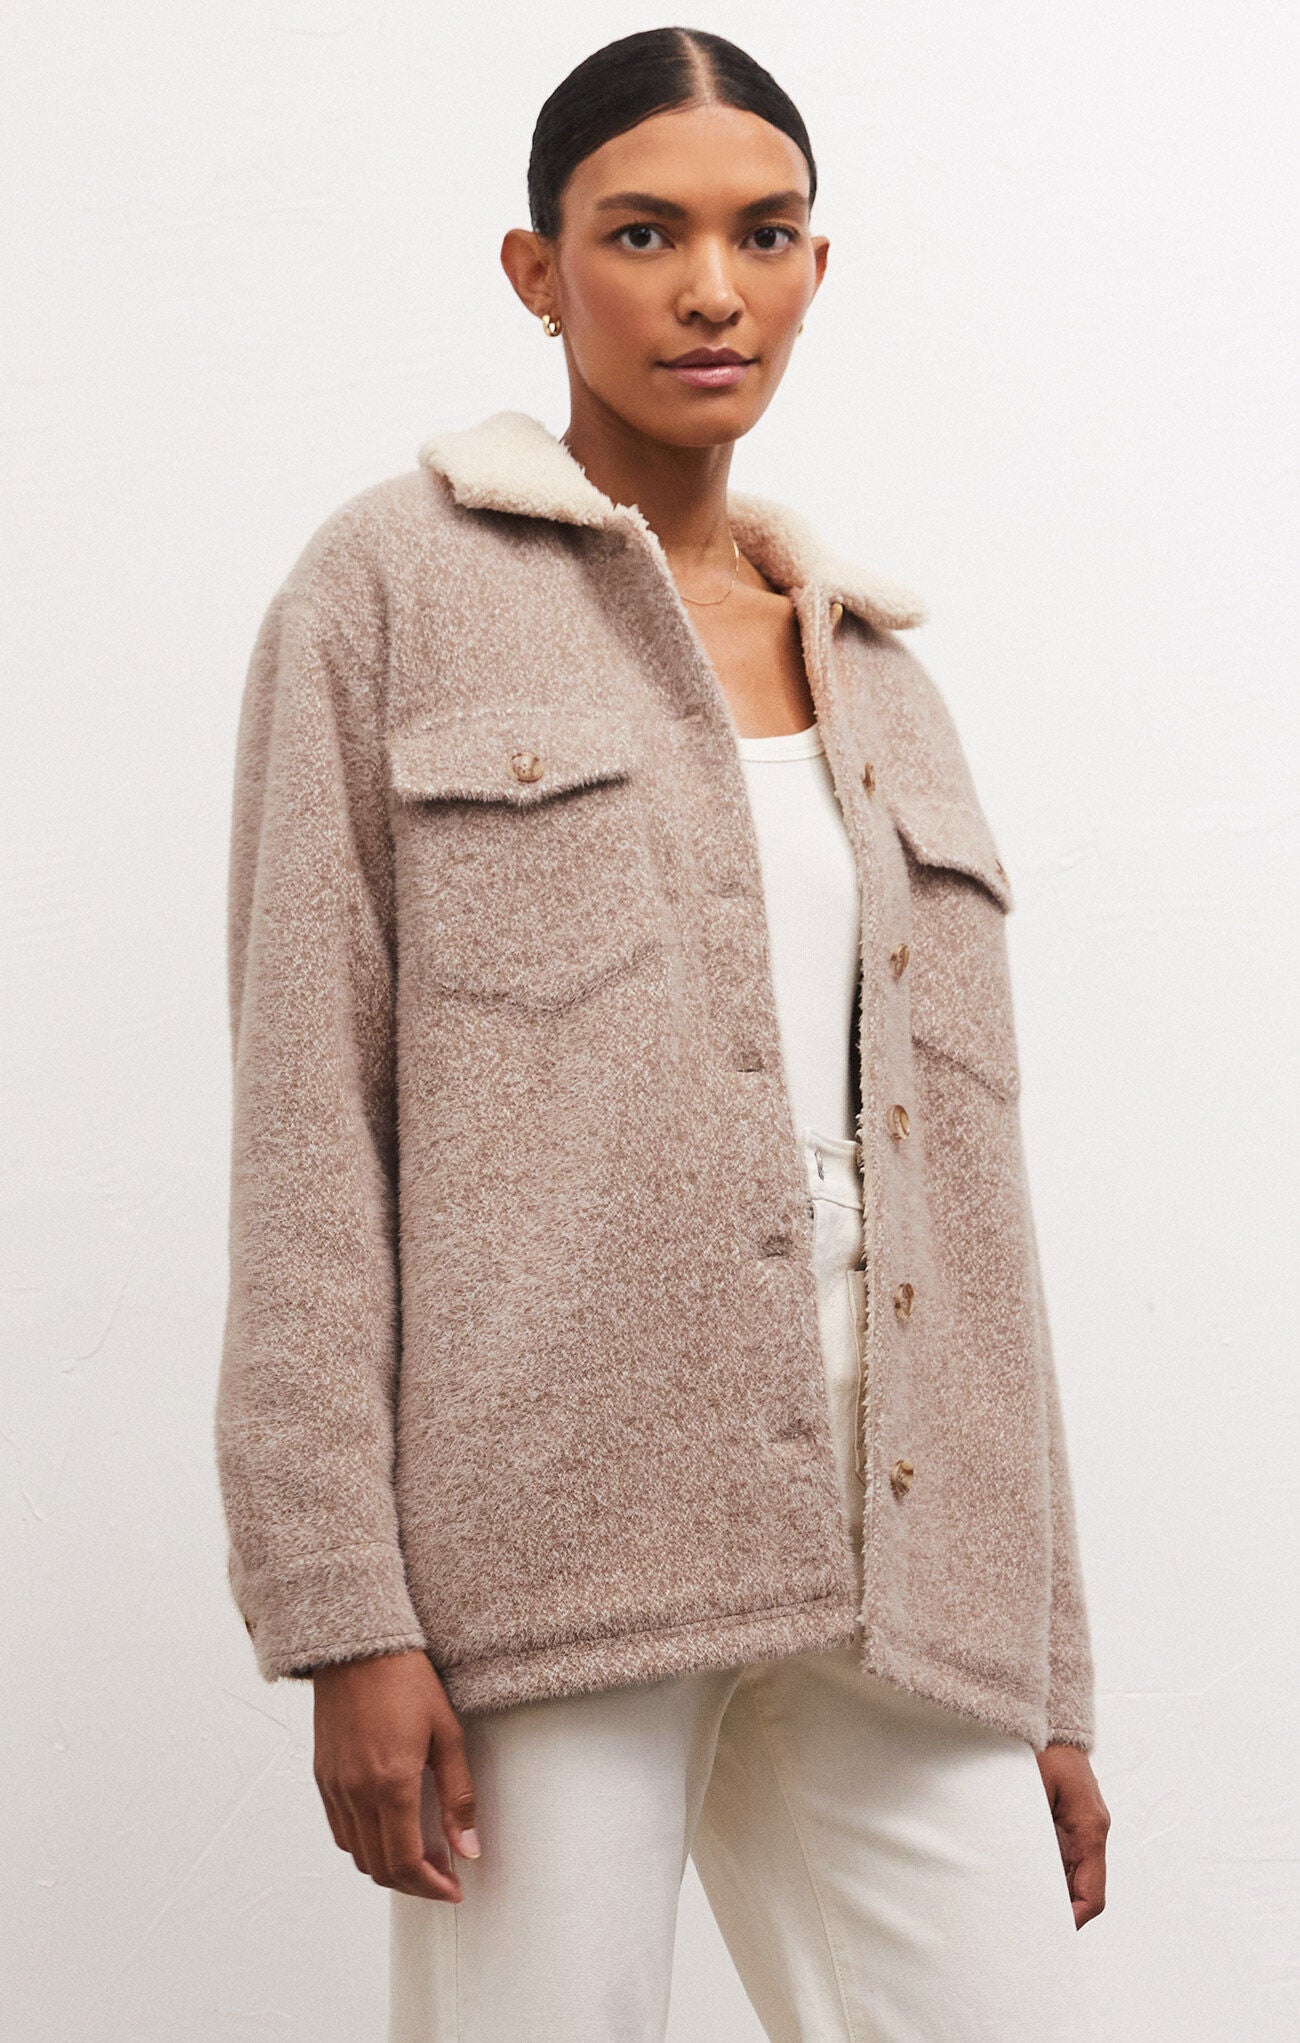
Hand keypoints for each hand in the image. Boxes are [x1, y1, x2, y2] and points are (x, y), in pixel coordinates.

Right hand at [311, 1649, 479, 1901]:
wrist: (358, 1647)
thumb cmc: (406, 1681)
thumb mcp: (447, 1734)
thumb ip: (458, 1797)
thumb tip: (469, 1848)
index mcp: (391, 1784)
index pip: (406, 1863)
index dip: (431, 1887)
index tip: (452, 1889)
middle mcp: (356, 1793)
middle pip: (379, 1868)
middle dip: (414, 1883)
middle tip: (442, 1874)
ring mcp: (334, 1787)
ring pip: (357, 1855)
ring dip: (388, 1866)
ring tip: (420, 1852)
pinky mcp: (322, 1777)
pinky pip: (340, 1831)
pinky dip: (364, 1844)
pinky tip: (389, 1828)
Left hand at [1035, 1742, 1109, 1926]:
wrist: (1051, 1719)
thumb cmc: (1043, 1748)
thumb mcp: (1034, 1789)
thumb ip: (1033, 1830)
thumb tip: (1023, 1869)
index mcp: (1090, 1828)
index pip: (1092, 1895)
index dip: (1073, 1919)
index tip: (1048, 1932)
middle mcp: (1091, 1832)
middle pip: (1082, 1890)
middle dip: (1058, 1911)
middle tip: (1025, 1926)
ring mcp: (1082, 1827)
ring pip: (1072, 1876)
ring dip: (1050, 1890)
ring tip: (1017, 1904)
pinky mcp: (1070, 1820)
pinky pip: (1062, 1857)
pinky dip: (1046, 1871)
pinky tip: (1019, 1875)